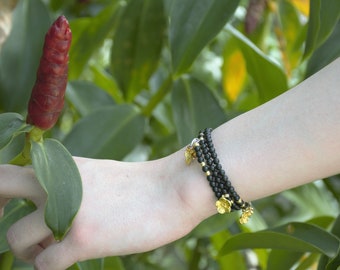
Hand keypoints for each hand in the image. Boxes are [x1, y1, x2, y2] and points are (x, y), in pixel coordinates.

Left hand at [0, 155, 206, 269]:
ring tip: (53, 249)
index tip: (6, 208)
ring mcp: (66, 212)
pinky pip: (43, 266)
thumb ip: (68, 182)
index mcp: (62, 167)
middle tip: (20, 230)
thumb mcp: (97, 173)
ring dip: (30, 251)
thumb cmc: (140, 184)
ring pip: (15, 239)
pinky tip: (71, 258)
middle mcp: (56, 184)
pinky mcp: (81, 240)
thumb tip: (46, 206)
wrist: (171, 190)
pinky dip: (51, 266)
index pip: (8, 172)